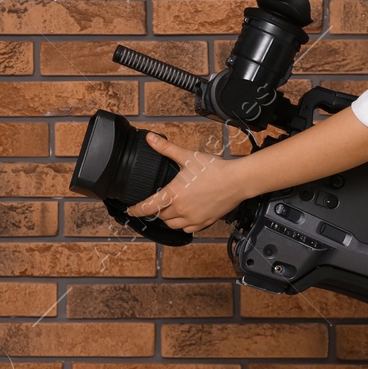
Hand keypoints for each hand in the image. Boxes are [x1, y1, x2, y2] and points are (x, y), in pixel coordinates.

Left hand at [123, 131, 248, 232]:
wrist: (237, 181)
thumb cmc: (214, 169)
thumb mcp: (187, 156)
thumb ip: (166, 148)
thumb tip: (150, 138)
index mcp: (174, 195)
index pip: (148, 207)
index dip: (136, 210)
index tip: (130, 210)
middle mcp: (181, 210)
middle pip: (161, 216)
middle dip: (156, 210)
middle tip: (156, 203)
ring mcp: (193, 218)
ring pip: (173, 225)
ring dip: (168, 219)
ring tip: (170, 209)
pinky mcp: (204, 222)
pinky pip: (188, 229)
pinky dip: (183, 225)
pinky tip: (186, 216)